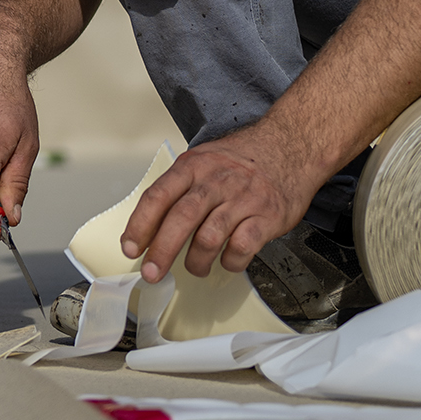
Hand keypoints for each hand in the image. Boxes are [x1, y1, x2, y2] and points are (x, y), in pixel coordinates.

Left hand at [119, 124, 317, 281]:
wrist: (289, 147)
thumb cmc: (240, 160)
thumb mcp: (202, 160)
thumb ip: (177, 188)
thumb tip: (147, 225)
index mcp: (193, 166)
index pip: (158, 196)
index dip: (140, 225)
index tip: (130, 247)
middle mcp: (216, 181)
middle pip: (181, 219)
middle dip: (161, 251)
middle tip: (151, 272)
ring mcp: (243, 199)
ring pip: (209, 237)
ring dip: (196, 261)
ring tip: (194, 268)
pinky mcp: (267, 217)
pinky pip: (242, 247)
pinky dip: (229, 262)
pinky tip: (226, 262)